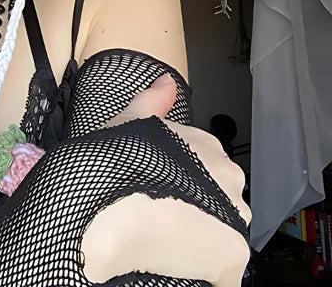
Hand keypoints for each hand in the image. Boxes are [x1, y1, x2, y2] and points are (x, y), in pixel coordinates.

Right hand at [81, 74, 251, 285]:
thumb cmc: (116, 158)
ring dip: (202, 238)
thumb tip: (168, 81)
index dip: (179, 179)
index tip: (157, 185)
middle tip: (161, 213)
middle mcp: (229, 175)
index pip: (203, 165)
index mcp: (206, 144)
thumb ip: (152, 101)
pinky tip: (174, 263)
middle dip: (198, 207)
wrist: (114, 201)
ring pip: (223, 231)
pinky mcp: (232, 255)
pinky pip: (222, 267)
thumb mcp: (127, 121)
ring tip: (165, 240)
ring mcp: (234, 215)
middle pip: (218, 198)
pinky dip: (203, 270)